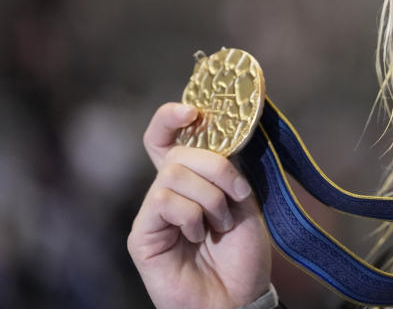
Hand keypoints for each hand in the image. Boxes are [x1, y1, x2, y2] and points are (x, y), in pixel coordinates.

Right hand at [128, 103, 271, 308]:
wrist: (238, 296)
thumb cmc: (242, 253)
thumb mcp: (244, 200)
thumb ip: (228, 166)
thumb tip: (223, 127)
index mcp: (193, 178)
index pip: (168, 136)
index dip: (172, 117)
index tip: (193, 110)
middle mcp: (168, 190)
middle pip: (179, 151)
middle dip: (217, 167)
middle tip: (237, 197)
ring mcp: (153, 212)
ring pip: (173, 174)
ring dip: (210, 197)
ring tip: (219, 223)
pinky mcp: (142, 235)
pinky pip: (163, 201)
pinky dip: (191, 214)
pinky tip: (198, 235)